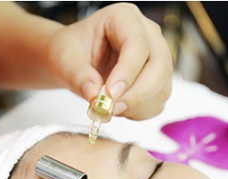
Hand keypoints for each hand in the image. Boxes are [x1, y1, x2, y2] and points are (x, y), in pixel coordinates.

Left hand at [45, 3, 173, 120]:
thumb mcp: (65, 59)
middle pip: (160, 64)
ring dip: (138, 105)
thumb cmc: (71, 51)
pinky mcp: (157, 79)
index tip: (110, 94)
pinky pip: (158, 100)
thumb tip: (94, 96)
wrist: (73, 61)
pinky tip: (119, 110)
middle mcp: (147, 34)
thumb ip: (78, 75)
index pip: (137, 43)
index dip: (128, 71)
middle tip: (112, 109)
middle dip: (138, 93)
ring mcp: (155, 57)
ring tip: (110, 110)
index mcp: (124, 18)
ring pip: (162, 85)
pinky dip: (141, 112)